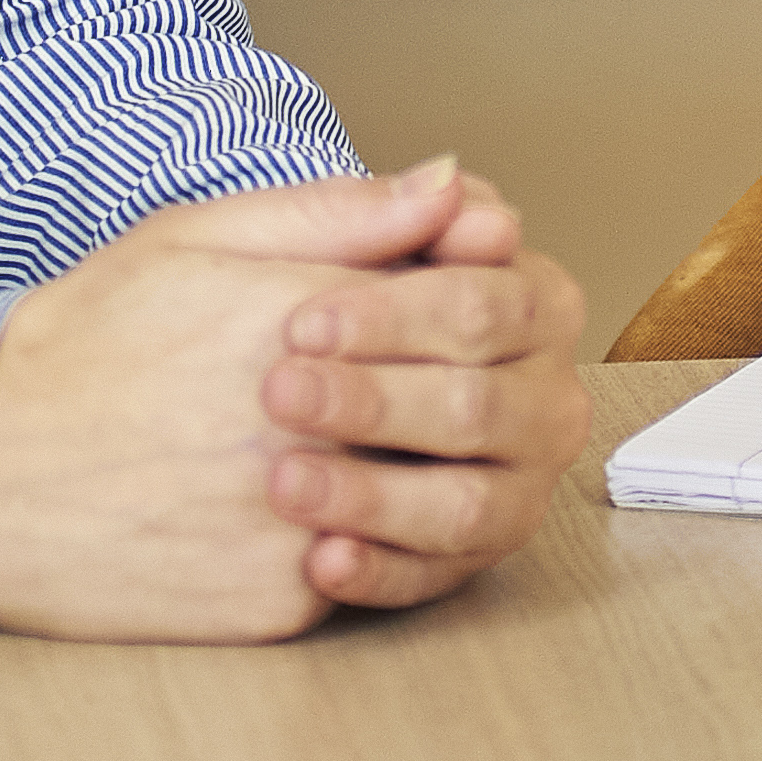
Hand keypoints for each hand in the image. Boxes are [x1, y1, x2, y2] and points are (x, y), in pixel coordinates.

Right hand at [0, 162, 582, 639]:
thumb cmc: (87, 345)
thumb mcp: (199, 240)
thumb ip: (341, 213)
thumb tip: (457, 184)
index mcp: (298, 321)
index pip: (459, 312)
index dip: (464, 313)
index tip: (443, 315)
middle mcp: (307, 428)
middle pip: (454, 413)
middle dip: (448, 398)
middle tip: (411, 391)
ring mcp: (298, 527)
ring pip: (423, 502)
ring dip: (411, 477)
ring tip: (356, 451)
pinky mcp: (278, 606)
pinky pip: (361, 574)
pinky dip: (351, 544)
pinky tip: (294, 511)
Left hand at [254, 162, 589, 613]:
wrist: (218, 391)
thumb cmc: (267, 303)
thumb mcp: (284, 241)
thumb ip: (364, 210)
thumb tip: (446, 182)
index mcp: (529, 302)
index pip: (486, 305)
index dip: (395, 314)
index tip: (304, 321)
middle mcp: (543, 399)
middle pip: (481, 405)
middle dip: (377, 402)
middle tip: (281, 394)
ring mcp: (514, 485)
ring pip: (470, 504)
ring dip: (375, 496)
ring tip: (285, 482)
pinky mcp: (465, 557)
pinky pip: (437, 577)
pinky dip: (378, 571)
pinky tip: (318, 559)